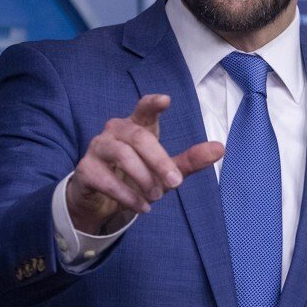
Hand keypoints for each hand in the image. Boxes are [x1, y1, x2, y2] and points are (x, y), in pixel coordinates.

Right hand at [66, 94, 223, 232]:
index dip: (153, 103)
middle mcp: (115, 131)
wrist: (101, 198)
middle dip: (159, 160)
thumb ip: (190, 160)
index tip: (165, 100)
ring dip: (143, 179)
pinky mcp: (86, 169)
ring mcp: (98, 148)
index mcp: (137, 126)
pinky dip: (127, 195)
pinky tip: (141, 206)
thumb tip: (220, 148)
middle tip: (175, 183)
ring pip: (122, 155)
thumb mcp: (166, 170)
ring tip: (156, 197)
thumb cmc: (137, 175)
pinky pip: (106, 179)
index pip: (143, 109)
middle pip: (138, 137)